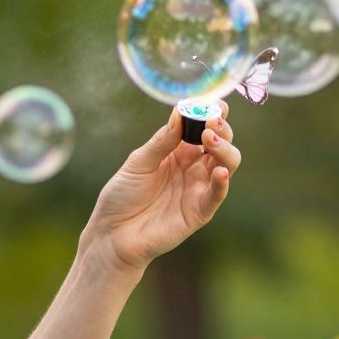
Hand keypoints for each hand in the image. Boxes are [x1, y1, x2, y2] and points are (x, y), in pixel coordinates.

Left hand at [82, 107, 241, 273]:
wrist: (112, 234)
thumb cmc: (122, 196)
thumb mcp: (139, 162)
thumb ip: (162, 141)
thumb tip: (180, 113)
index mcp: (179, 152)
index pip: (203, 129)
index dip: (213, 115)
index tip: (216, 104)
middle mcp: (193, 168)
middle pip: (220, 144)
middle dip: (221, 130)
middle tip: (211, 122)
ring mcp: (198, 189)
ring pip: (226, 165)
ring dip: (223, 149)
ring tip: (210, 139)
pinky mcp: (199, 212)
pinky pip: (216, 195)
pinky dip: (221, 183)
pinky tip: (219, 171)